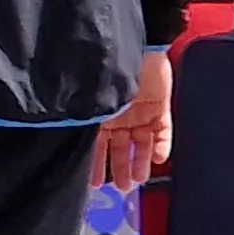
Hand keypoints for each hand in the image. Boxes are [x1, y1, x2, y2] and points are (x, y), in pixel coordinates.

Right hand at [97, 50, 175, 186]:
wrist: (137, 45)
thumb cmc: (108, 68)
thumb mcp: (94, 97)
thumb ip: (88, 118)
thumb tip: (71, 137)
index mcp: (101, 113)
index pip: (97, 144)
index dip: (96, 164)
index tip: (94, 184)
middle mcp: (120, 115)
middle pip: (120, 147)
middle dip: (120, 168)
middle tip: (122, 189)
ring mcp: (141, 112)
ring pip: (141, 144)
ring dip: (140, 162)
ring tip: (138, 181)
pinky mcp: (160, 107)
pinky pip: (163, 131)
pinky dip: (162, 145)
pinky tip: (160, 158)